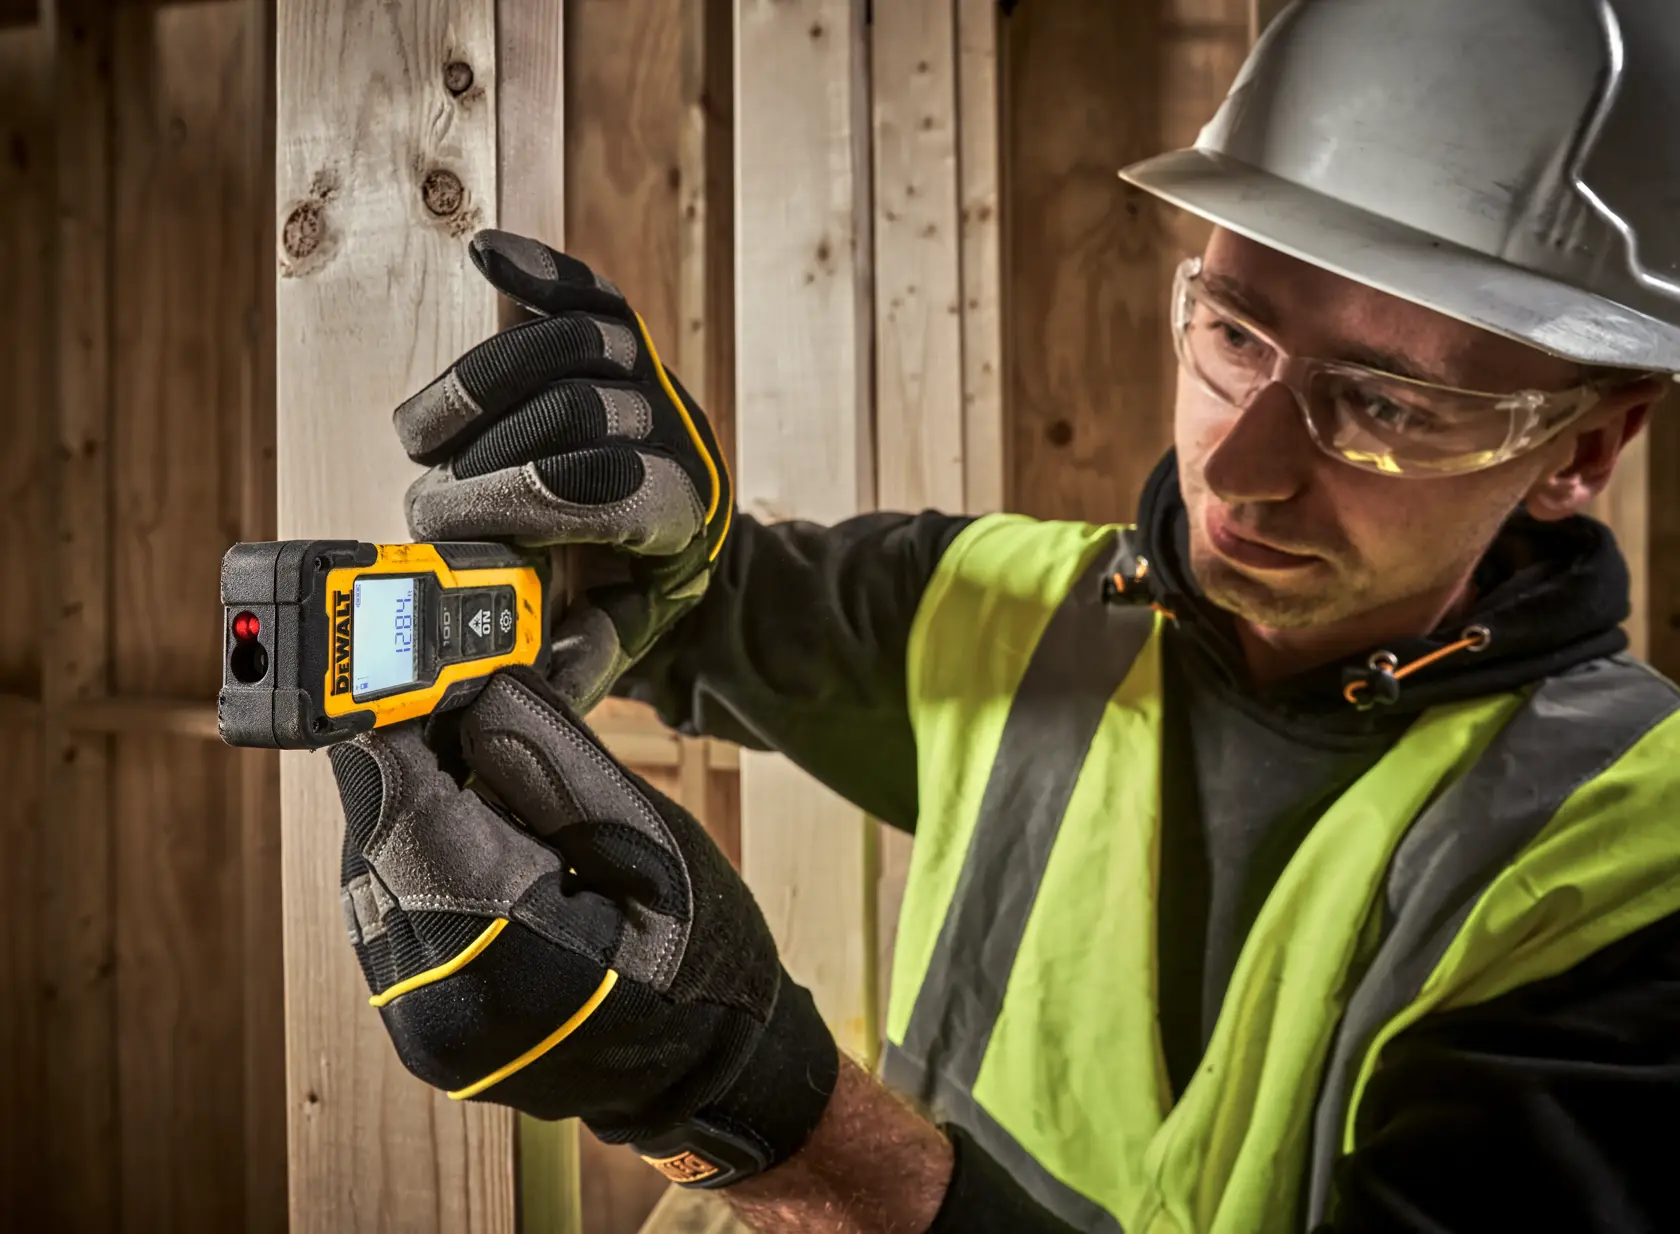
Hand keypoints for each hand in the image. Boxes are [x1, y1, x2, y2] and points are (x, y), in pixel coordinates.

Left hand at [329, 668, 835, 1185]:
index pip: (400, 808)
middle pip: (373, 837)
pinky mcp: (414, 1022)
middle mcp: (436, 1002)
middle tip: (477, 716)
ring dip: (416, 816)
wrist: (707, 1067)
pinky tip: (483, 847)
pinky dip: (421, 864)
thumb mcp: (647, 842)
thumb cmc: (700, 959)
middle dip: (415, 766)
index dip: (405, 725)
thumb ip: (553, 764)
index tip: (433, 671)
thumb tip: (476, 691)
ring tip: (496, 791)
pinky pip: (387, 914)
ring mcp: (417, 1023)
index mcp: (502, 957)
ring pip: (369, 872)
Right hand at [393, 230, 733, 712]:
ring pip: (570, 342)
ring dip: (487, 381)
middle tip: (441, 500)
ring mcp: (649, 381)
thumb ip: (582, 661)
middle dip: (492, 456)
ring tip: (427, 432)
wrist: (691, 534)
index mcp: (677, 517)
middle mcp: (669, 436)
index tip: (452, 530)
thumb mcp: (623, 640)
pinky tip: (484, 257)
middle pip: (572, 409)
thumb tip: (534, 679)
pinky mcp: (624, 341)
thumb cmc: (636, 587)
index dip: (524, 503)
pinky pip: (581, 288)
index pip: (605, 487)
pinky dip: (534, 270)